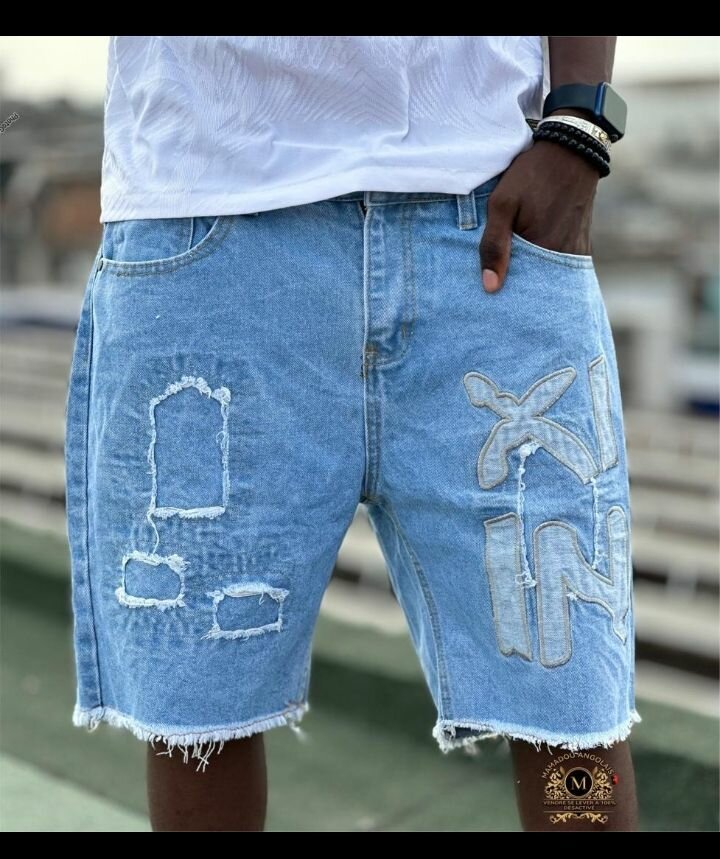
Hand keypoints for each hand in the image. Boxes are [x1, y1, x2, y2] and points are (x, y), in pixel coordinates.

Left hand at [479, 139, 600, 292]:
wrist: (571, 149)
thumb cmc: (532, 175)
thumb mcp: (502, 204)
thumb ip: (494, 246)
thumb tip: (490, 288)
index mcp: (545, 251)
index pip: (521, 289)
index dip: (504, 292)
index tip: (488, 291)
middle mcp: (566, 258)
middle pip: (536, 285)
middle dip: (517, 286)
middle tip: (497, 280)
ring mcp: (576, 252)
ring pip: (548, 275)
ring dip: (531, 275)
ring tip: (513, 268)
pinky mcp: (581, 245)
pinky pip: (559, 265)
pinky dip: (544, 265)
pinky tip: (530, 257)